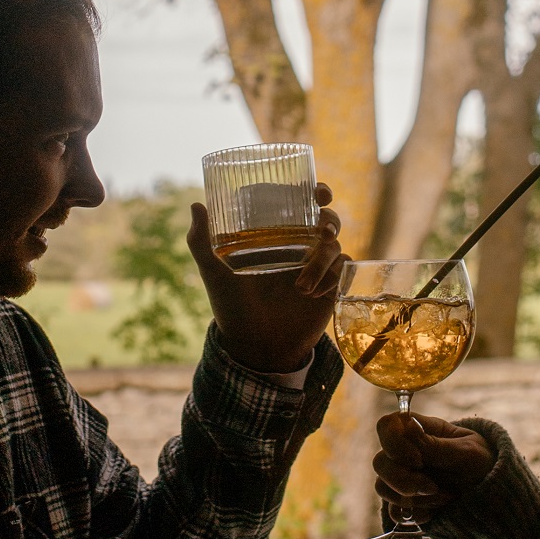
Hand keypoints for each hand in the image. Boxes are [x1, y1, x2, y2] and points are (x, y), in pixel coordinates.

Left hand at [186, 183, 344, 375]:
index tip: (319, 193)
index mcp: (276, 236)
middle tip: (322, 229)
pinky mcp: (330, 288)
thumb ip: (201, 242)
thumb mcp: (213, 273)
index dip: (315, 192)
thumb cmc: (231, 306)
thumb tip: (196, 204)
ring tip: (301, 285)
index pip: (300, 204)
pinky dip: (332, 277)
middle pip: (326, 219)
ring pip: (335, 246)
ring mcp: (316, 267)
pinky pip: (343, 271)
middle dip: (330, 219)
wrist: (254, 346)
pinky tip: (313, 294)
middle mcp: (299, 247)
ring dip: (323, 259)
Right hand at [374, 410, 496, 514]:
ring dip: (413, 499)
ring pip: (383, 488)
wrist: (494, 493)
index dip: (393, 443)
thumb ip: (436, 445)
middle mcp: (405, 453)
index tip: (418, 460)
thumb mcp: (467, 452)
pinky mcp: (407, 503)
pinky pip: (395, 511)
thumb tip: (407, 427)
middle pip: (380, 462)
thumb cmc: (482, 462)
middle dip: (404, 480)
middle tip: (432, 487)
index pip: (387, 426)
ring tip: (444, 497)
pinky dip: (416, 514)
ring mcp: (403, 478)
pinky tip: (437, 510)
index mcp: (419, 431)